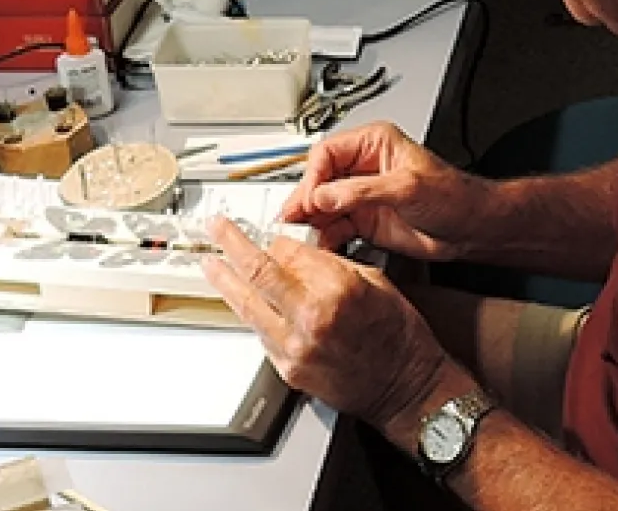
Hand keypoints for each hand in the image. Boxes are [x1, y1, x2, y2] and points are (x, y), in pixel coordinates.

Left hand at [201, 216, 459, 427]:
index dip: (275, 240)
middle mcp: (312, 318)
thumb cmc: (399, 337)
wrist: (406, 388)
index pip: (289, 253)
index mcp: (338, 290)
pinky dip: (250, 313)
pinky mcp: (289, 369)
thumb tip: (294, 254)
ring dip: (225, 281)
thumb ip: (330, 266)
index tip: (269, 234)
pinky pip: (260, 334)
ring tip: (212, 264)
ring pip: (247, 306)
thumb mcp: (375, 283)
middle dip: (232, 245)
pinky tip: (243, 301)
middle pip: (257, 273)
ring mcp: (296, 347)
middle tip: (217, 229)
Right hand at [281, 122, 495, 260]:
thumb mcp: (406, 187)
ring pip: (322, 206)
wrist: (472, 228)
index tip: (307, 200)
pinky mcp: (363, 221)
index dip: (313, 177)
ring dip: (310, 222)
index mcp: (374, 144)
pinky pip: (334, 227)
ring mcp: (361, 196)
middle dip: (304, 201)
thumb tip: (324, 196)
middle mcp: (363, 168)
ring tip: (299, 236)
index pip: (327, 154)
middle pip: (318, 180)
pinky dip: (324, 237)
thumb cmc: (454, 196)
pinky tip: (319, 245)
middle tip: (291, 220)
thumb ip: (362, 191)